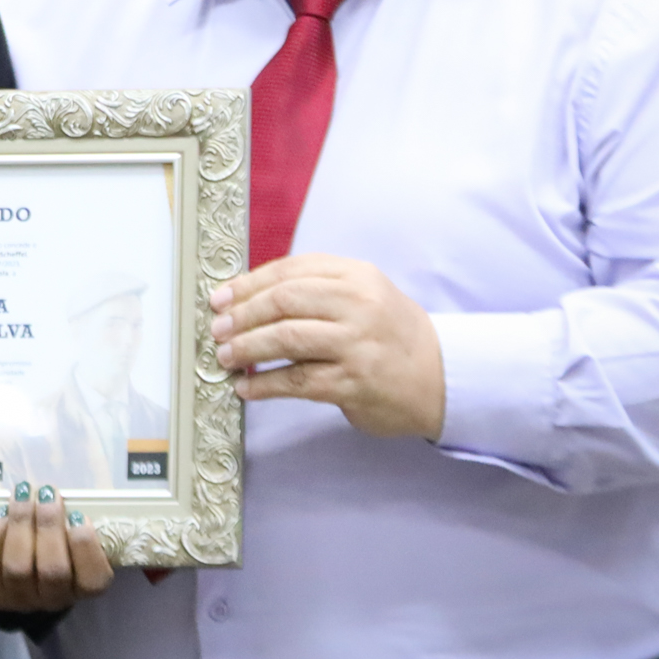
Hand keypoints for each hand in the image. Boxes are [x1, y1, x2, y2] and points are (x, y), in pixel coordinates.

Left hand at [0, 485, 113, 613]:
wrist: (3, 574)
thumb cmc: (45, 548)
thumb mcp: (65, 540)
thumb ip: (68, 525)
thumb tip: (57, 496)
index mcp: (78, 588)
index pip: (93, 581)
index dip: (86, 548)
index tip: (79, 516)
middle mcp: (50, 600)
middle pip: (53, 570)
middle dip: (50, 526)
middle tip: (47, 495)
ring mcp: (16, 599)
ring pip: (18, 567)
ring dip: (21, 524)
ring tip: (22, 495)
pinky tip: (1, 514)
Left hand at [211, 254, 445, 439]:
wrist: (442, 377)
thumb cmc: (389, 334)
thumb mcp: (363, 295)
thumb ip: (316, 289)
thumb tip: (247, 297)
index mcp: (357, 276)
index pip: (291, 271)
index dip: (248, 284)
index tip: (220, 298)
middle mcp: (359, 305)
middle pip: (284, 300)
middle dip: (242, 315)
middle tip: (217, 329)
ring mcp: (357, 344)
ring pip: (287, 338)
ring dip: (247, 347)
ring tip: (225, 357)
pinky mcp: (354, 382)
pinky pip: (297, 381)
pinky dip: (264, 384)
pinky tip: (246, 387)